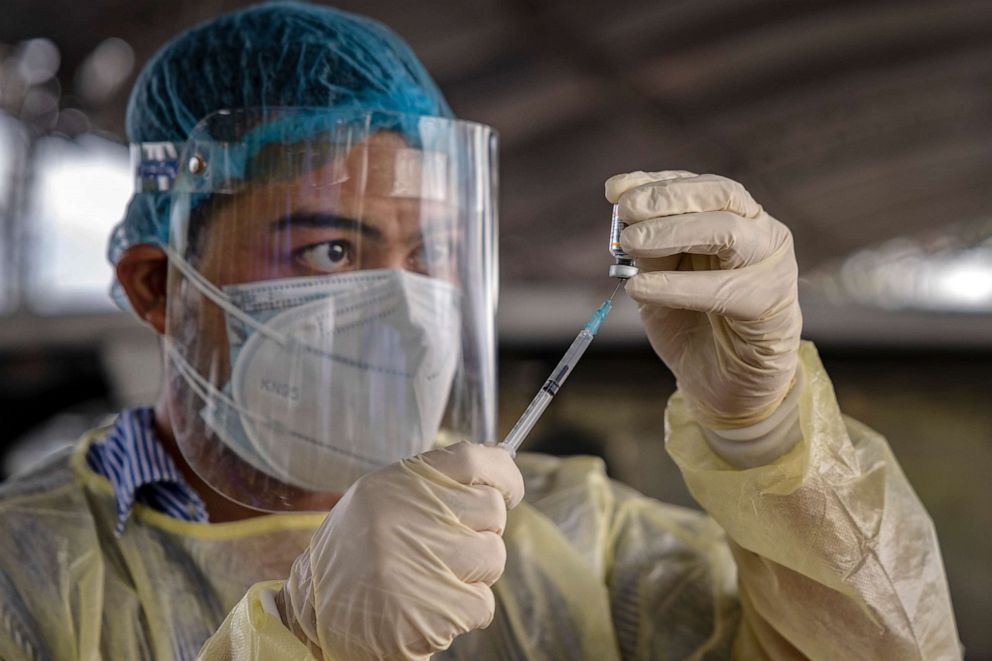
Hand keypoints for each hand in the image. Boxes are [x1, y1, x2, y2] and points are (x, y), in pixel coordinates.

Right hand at [279, 441, 523, 659]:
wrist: (310, 614)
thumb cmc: (357, 554)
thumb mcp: (383, 500)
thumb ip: (438, 482)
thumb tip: (503, 462)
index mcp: (398, 483)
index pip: (474, 460)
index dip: (504, 473)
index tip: (511, 488)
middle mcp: (409, 516)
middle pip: (491, 510)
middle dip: (482, 531)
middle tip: (450, 548)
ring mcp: (421, 562)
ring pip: (493, 557)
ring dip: (474, 573)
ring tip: (433, 579)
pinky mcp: (432, 610)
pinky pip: (482, 603)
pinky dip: (465, 610)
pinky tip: (430, 606)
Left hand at [606, 171, 801, 428]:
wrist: (727, 386)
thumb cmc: (694, 326)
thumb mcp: (659, 283)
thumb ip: (647, 254)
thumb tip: (624, 224)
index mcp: (735, 218)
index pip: (697, 186)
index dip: (655, 182)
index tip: (614, 189)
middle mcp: (759, 232)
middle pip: (720, 195)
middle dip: (667, 198)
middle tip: (626, 211)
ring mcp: (771, 266)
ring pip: (727, 231)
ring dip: (673, 233)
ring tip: (632, 244)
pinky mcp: (771, 306)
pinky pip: (722, 289)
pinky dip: (677, 286)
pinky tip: (639, 289)